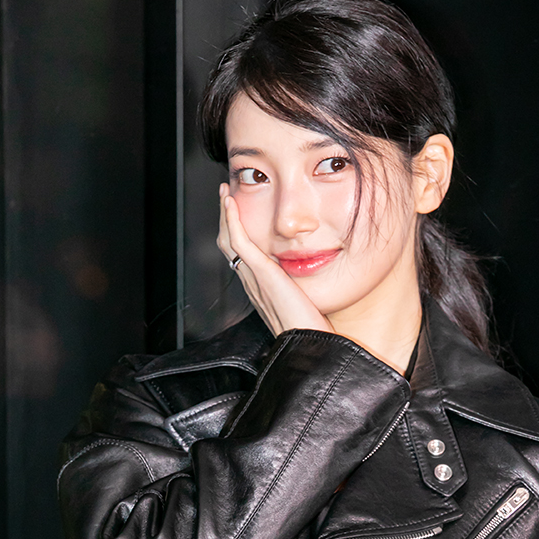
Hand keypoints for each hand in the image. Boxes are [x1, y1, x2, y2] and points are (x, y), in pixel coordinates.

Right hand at [217, 185, 332, 336]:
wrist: (308, 346)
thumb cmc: (311, 332)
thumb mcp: (305, 305)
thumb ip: (301, 290)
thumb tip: (313, 279)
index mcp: (260, 290)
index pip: (241, 257)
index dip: (237, 234)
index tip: (239, 215)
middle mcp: (252, 284)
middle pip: (228, 246)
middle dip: (226, 220)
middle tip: (226, 197)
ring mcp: (253, 278)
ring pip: (228, 241)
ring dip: (225, 214)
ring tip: (225, 193)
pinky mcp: (260, 273)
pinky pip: (238, 241)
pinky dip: (232, 220)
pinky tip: (231, 202)